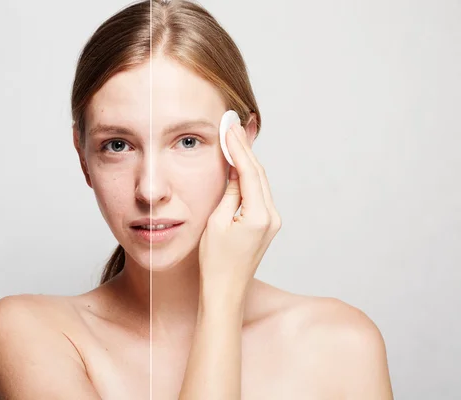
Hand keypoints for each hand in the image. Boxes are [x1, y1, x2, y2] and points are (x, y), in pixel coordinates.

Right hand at [198, 122, 281, 297]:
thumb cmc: (215, 262)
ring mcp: (273, 222)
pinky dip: (250, 177)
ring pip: (260, 183)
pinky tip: (241, 165)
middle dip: (245, 149)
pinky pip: (259, 194)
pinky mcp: (268, 226)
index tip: (230, 128)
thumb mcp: (216, 222)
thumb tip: (236, 171)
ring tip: (235, 138)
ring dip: (248, 161)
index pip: (250, 172)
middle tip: (233, 126)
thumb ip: (230, 193)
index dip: (239, 147)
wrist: (225, 291)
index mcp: (259, 216)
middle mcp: (272, 217)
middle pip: (259, 174)